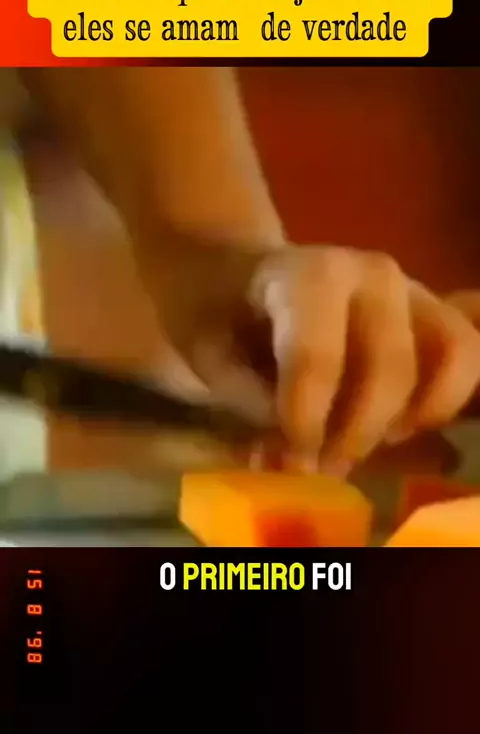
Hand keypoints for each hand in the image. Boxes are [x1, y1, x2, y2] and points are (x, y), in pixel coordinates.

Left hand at [142, 239, 479, 474]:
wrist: (241, 275)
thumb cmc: (221, 313)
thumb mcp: (211, 355)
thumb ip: (252, 402)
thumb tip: (295, 456)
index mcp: (308, 272)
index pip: (318, 354)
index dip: (306, 419)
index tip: (287, 461)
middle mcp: (373, 272)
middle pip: (390, 368)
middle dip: (354, 433)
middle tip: (318, 467)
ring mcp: (412, 288)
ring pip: (448, 357)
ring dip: (405, 418)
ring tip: (358, 441)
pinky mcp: (432, 311)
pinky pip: (467, 357)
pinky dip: (441, 402)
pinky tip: (395, 427)